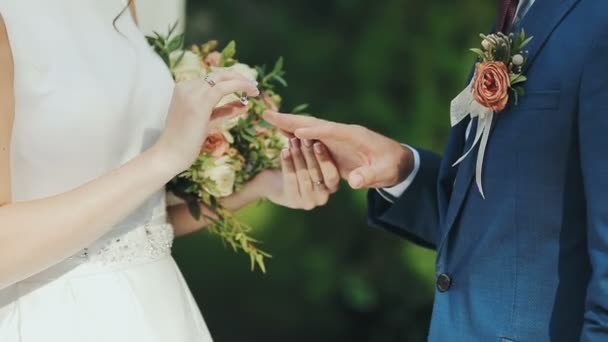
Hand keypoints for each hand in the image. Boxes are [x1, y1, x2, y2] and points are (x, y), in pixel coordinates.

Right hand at [154, 71, 259, 174]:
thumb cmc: (185, 143)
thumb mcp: (206, 122)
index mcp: (184, 90)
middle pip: (217, 75)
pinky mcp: (200, 101)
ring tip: (255, 90)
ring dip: (242, 81)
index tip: (245, 87)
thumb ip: (222, 111)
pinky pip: (225, 87)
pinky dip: (241, 86)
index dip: (230, 80)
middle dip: (238, 78)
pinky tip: (252, 92)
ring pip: (222, 78)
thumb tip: (241, 105)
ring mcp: (192, 92)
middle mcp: (186, 86)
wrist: (169, 155)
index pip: (211, 79)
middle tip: (254, 86)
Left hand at [247, 139, 339, 209]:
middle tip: (304, 138)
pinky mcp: (293, 202)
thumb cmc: (299, 166)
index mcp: (333, 186)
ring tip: (292, 141)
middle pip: (317, 174)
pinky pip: (290, 180)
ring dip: (298, 156)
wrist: (276, 184)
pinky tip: (284, 151)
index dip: (324, 158)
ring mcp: (308, 202)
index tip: (318, 142)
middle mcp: (323, 197)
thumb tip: (317, 127)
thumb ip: (317, 148)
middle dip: (309, 154)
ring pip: (303, 176)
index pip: (332, 174)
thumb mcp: (311, 157)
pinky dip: (287, 164)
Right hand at [263, 110, 413, 188]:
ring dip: (289, 123)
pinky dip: (295, 132)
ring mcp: (336, 136)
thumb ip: (369, 176)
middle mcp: (342, 132)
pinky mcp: (333, 143)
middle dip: (292, 119)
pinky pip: (311, 136)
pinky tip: (282, 132)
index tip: (297, 132)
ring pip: (309, 127)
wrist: (397, 160)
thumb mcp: (383, 173)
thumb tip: (354, 181)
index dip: (314, 132)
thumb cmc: (391, 166)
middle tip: (269, 115)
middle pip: (314, 123)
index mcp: (354, 136)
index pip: (331, 131)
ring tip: (269, 119)